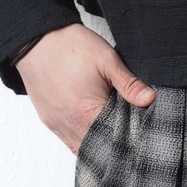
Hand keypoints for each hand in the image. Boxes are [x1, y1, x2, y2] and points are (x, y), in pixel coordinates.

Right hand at [15, 23, 156, 154]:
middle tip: (128, 130)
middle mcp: (69, 125)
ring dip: (97, 141)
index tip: (140, 130)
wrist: (36, 38)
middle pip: (98, 148)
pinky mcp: (48, 120)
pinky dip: (82, 137)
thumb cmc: (71, 46)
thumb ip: (129, 84)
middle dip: (114, 142)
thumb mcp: (107, 60)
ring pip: (81, 147)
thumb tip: (150, 100)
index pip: (114, 139)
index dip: (129, 136)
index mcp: (86, 113)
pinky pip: (68, 140)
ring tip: (111, 128)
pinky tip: (92, 125)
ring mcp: (56, 125)